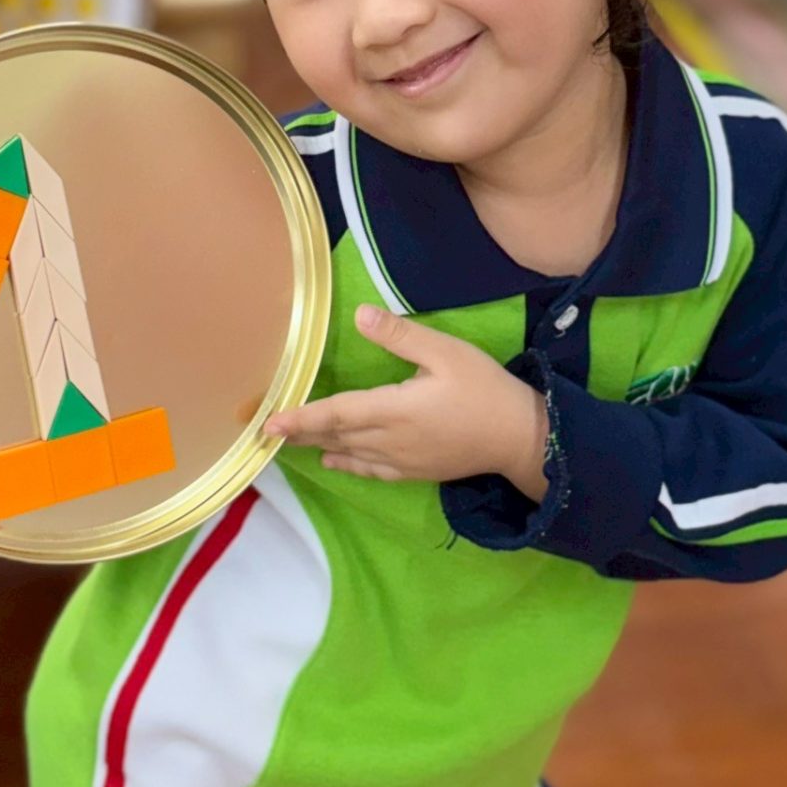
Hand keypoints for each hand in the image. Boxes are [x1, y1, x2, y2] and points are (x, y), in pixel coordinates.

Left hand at [268, 303, 548, 493]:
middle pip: (336, 436)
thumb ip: (400, 336)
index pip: (336, 413)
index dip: (301, 416)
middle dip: (300, 433)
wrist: (519, 437)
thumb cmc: (484, 389)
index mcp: (394, 409)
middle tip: (267, 432)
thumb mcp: (446, 352)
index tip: (270, 421)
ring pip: (350, 454)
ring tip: (290, 442)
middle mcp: (390, 440)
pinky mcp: (415, 471)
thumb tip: (360, 315)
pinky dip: (347, 464)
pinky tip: (334, 460)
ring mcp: (402, 460)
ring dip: (318, 446)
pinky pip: (371, 470)